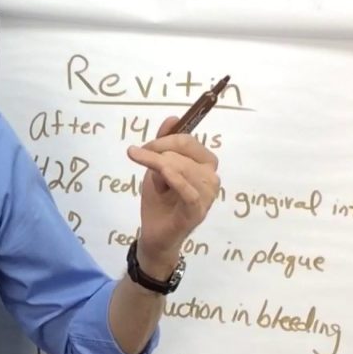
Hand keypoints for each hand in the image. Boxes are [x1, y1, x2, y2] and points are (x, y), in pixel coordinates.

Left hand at [125, 116, 220, 274]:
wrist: (154, 234)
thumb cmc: (159, 201)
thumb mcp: (157, 168)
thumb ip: (165, 143)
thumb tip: (172, 119)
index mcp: (205, 164)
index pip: (187, 141)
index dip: (162, 140)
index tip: (141, 149)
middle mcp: (211, 177)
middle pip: (185, 150)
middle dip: (158, 152)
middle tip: (141, 160)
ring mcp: (207, 195)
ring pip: (183, 168)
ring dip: (160, 172)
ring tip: (157, 186)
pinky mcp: (198, 211)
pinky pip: (189, 191)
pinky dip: (176, 180)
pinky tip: (163, 176)